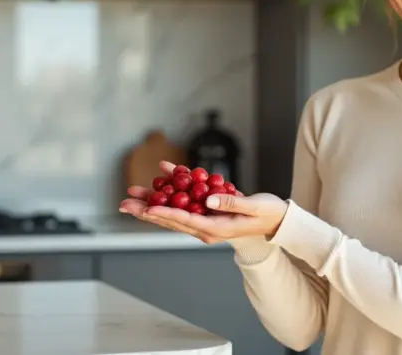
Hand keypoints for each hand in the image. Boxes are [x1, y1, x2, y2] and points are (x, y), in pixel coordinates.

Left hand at [119, 161, 289, 244]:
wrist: (275, 220)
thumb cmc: (267, 214)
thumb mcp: (254, 208)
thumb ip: (232, 204)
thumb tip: (210, 201)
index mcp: (216, 230)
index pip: (186, 221)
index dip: (166, 213)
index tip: (149, 208)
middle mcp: (205, 228)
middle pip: (171, 219)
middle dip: (147, 210)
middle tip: (126, 202)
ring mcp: (204, 221)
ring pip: (172, 211)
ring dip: (152, 201)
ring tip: (132, 193)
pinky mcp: (205, 212)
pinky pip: (184, 202)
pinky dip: (174, 188)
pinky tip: (164, 173)